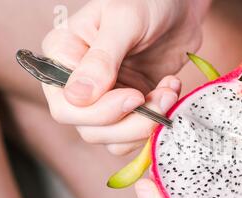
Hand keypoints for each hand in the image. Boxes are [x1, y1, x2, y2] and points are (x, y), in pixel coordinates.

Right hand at [41, 0, 202, 153]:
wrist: (178, 6)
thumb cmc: (147, 1)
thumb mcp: (124, 21)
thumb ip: (102, 58)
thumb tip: (78, 97)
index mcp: (63, 57)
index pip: (66, 107)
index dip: (102, 112)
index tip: (135, 95)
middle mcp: (78, 84)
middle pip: (90, 130)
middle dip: (132, 122)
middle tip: (162, 97)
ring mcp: (106, 99)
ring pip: (114, 139)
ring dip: (147, 124)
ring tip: (169, 92)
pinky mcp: (131, 108)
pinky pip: (135, 135)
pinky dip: (156, 123)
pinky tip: (170, 93)